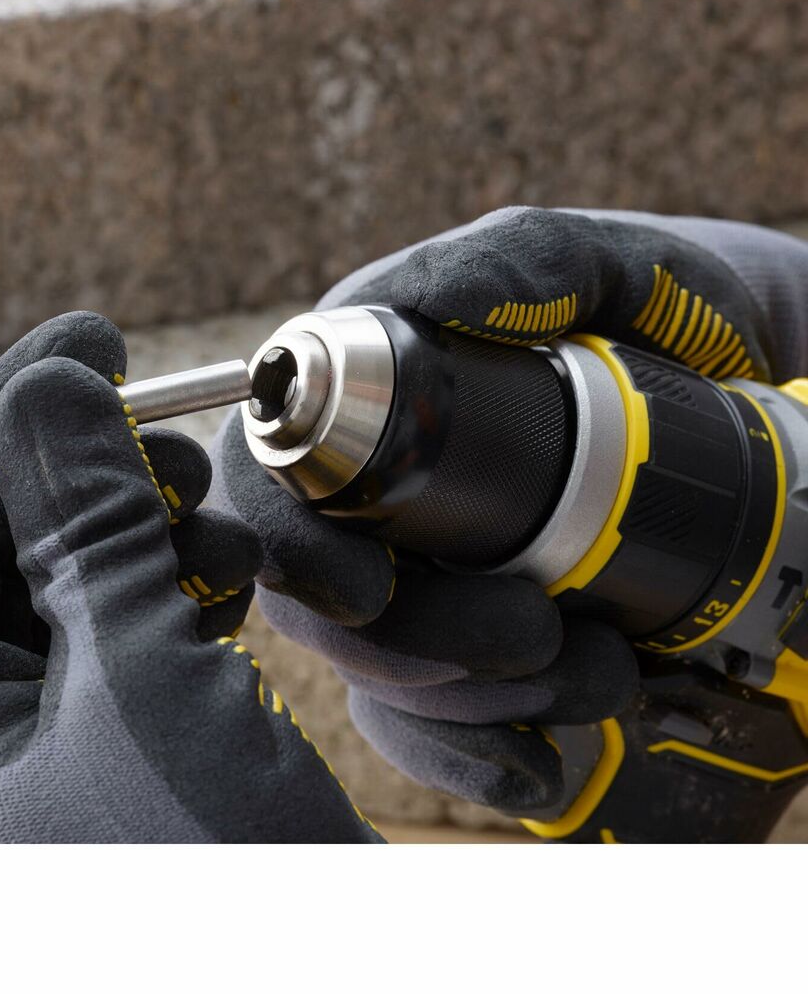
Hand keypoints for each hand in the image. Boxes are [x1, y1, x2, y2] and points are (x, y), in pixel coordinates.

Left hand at [0, 312, 381, 842]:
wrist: (338, 993)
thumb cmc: (214, 879)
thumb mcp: (141, 685)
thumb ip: (87, 526)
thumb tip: (45, 382)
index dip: (4, 424)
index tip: (88, 344)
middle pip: (5, 558)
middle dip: (90, 483)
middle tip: (173, 442)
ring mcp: (58, 762)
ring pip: (81, 595)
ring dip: (148, 534)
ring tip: (218, 520)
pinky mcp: (136, 766)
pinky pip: (135, 644)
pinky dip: (181, 592)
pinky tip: (234, 576)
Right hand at [215, 206, 773, 818]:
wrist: (752, 379)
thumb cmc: (657, 309)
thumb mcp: (604, 267)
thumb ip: (519, 264)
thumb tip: (427, 309)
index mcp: (368, 396)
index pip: (270, 479)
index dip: (289, 544)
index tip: (365, 589)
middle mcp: (374, 494)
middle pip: (317, 599)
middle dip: (415, 643)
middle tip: (538, 635)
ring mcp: (422, 571)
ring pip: (379, 673)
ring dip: (470, 700)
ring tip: (599, 672)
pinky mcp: (472, 636)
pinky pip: (431, 724)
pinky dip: (475, 754)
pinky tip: (539, 756)